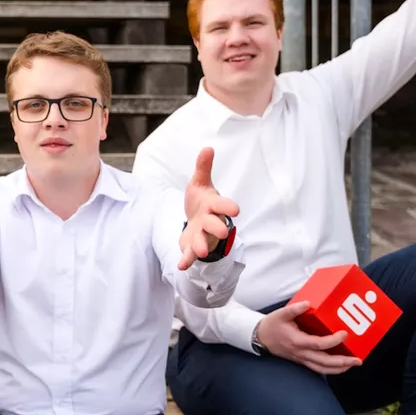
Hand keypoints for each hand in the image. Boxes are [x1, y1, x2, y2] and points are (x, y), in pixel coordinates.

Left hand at [179, 147, 240, 269]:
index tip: (234, 210)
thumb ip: (203, 168)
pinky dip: (187, 260)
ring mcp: (202, 235)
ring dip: (202, 245)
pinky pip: (190, 254)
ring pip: (204, 241)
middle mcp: (211, 221)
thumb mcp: (200, 183)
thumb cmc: (201, 201)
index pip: (223, 205)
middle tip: (222, 231)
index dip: (228, 207)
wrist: (196, 221)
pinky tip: (181, 266)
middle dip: (217, 227)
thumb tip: (207, 148)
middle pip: (215, 225)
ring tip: (200, 250)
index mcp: (214, 205)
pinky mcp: (192, 245)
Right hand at [256, 301, 361, 374]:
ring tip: (352, 364)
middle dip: (342, 362)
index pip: (318, 344)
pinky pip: (318, 368)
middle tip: (357, 360)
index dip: (333, 341)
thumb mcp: (280, 314)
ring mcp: (301, 358)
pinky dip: (331, 369)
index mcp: (296, 341)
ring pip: (322, 369)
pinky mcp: (302, 360)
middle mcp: (300, 353)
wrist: (260, 337)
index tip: (344, 333)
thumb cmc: (272, 325)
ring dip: (339, 369)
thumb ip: (294, 309)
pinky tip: (341, 366)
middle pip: (324, 362)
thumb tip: (308, 303)